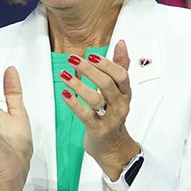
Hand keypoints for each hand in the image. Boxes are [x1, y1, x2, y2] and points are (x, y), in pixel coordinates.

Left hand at [60, 40, 139, 179]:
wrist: (113, 147)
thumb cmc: (114, 115)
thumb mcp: (120, 91)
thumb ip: (120, 67)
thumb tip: (121, 44)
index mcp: (125, 94)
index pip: (121, 76)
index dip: (107, 64)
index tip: (92, 55)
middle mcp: (120, 105)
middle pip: (107, 85)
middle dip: (90, 70)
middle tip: (74, 60)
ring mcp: (110, 119)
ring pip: (96, 99)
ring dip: (79, 85)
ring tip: (64, 75)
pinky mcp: (98, 130)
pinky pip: (86, 115)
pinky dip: (74, 103)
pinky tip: (65, 93)